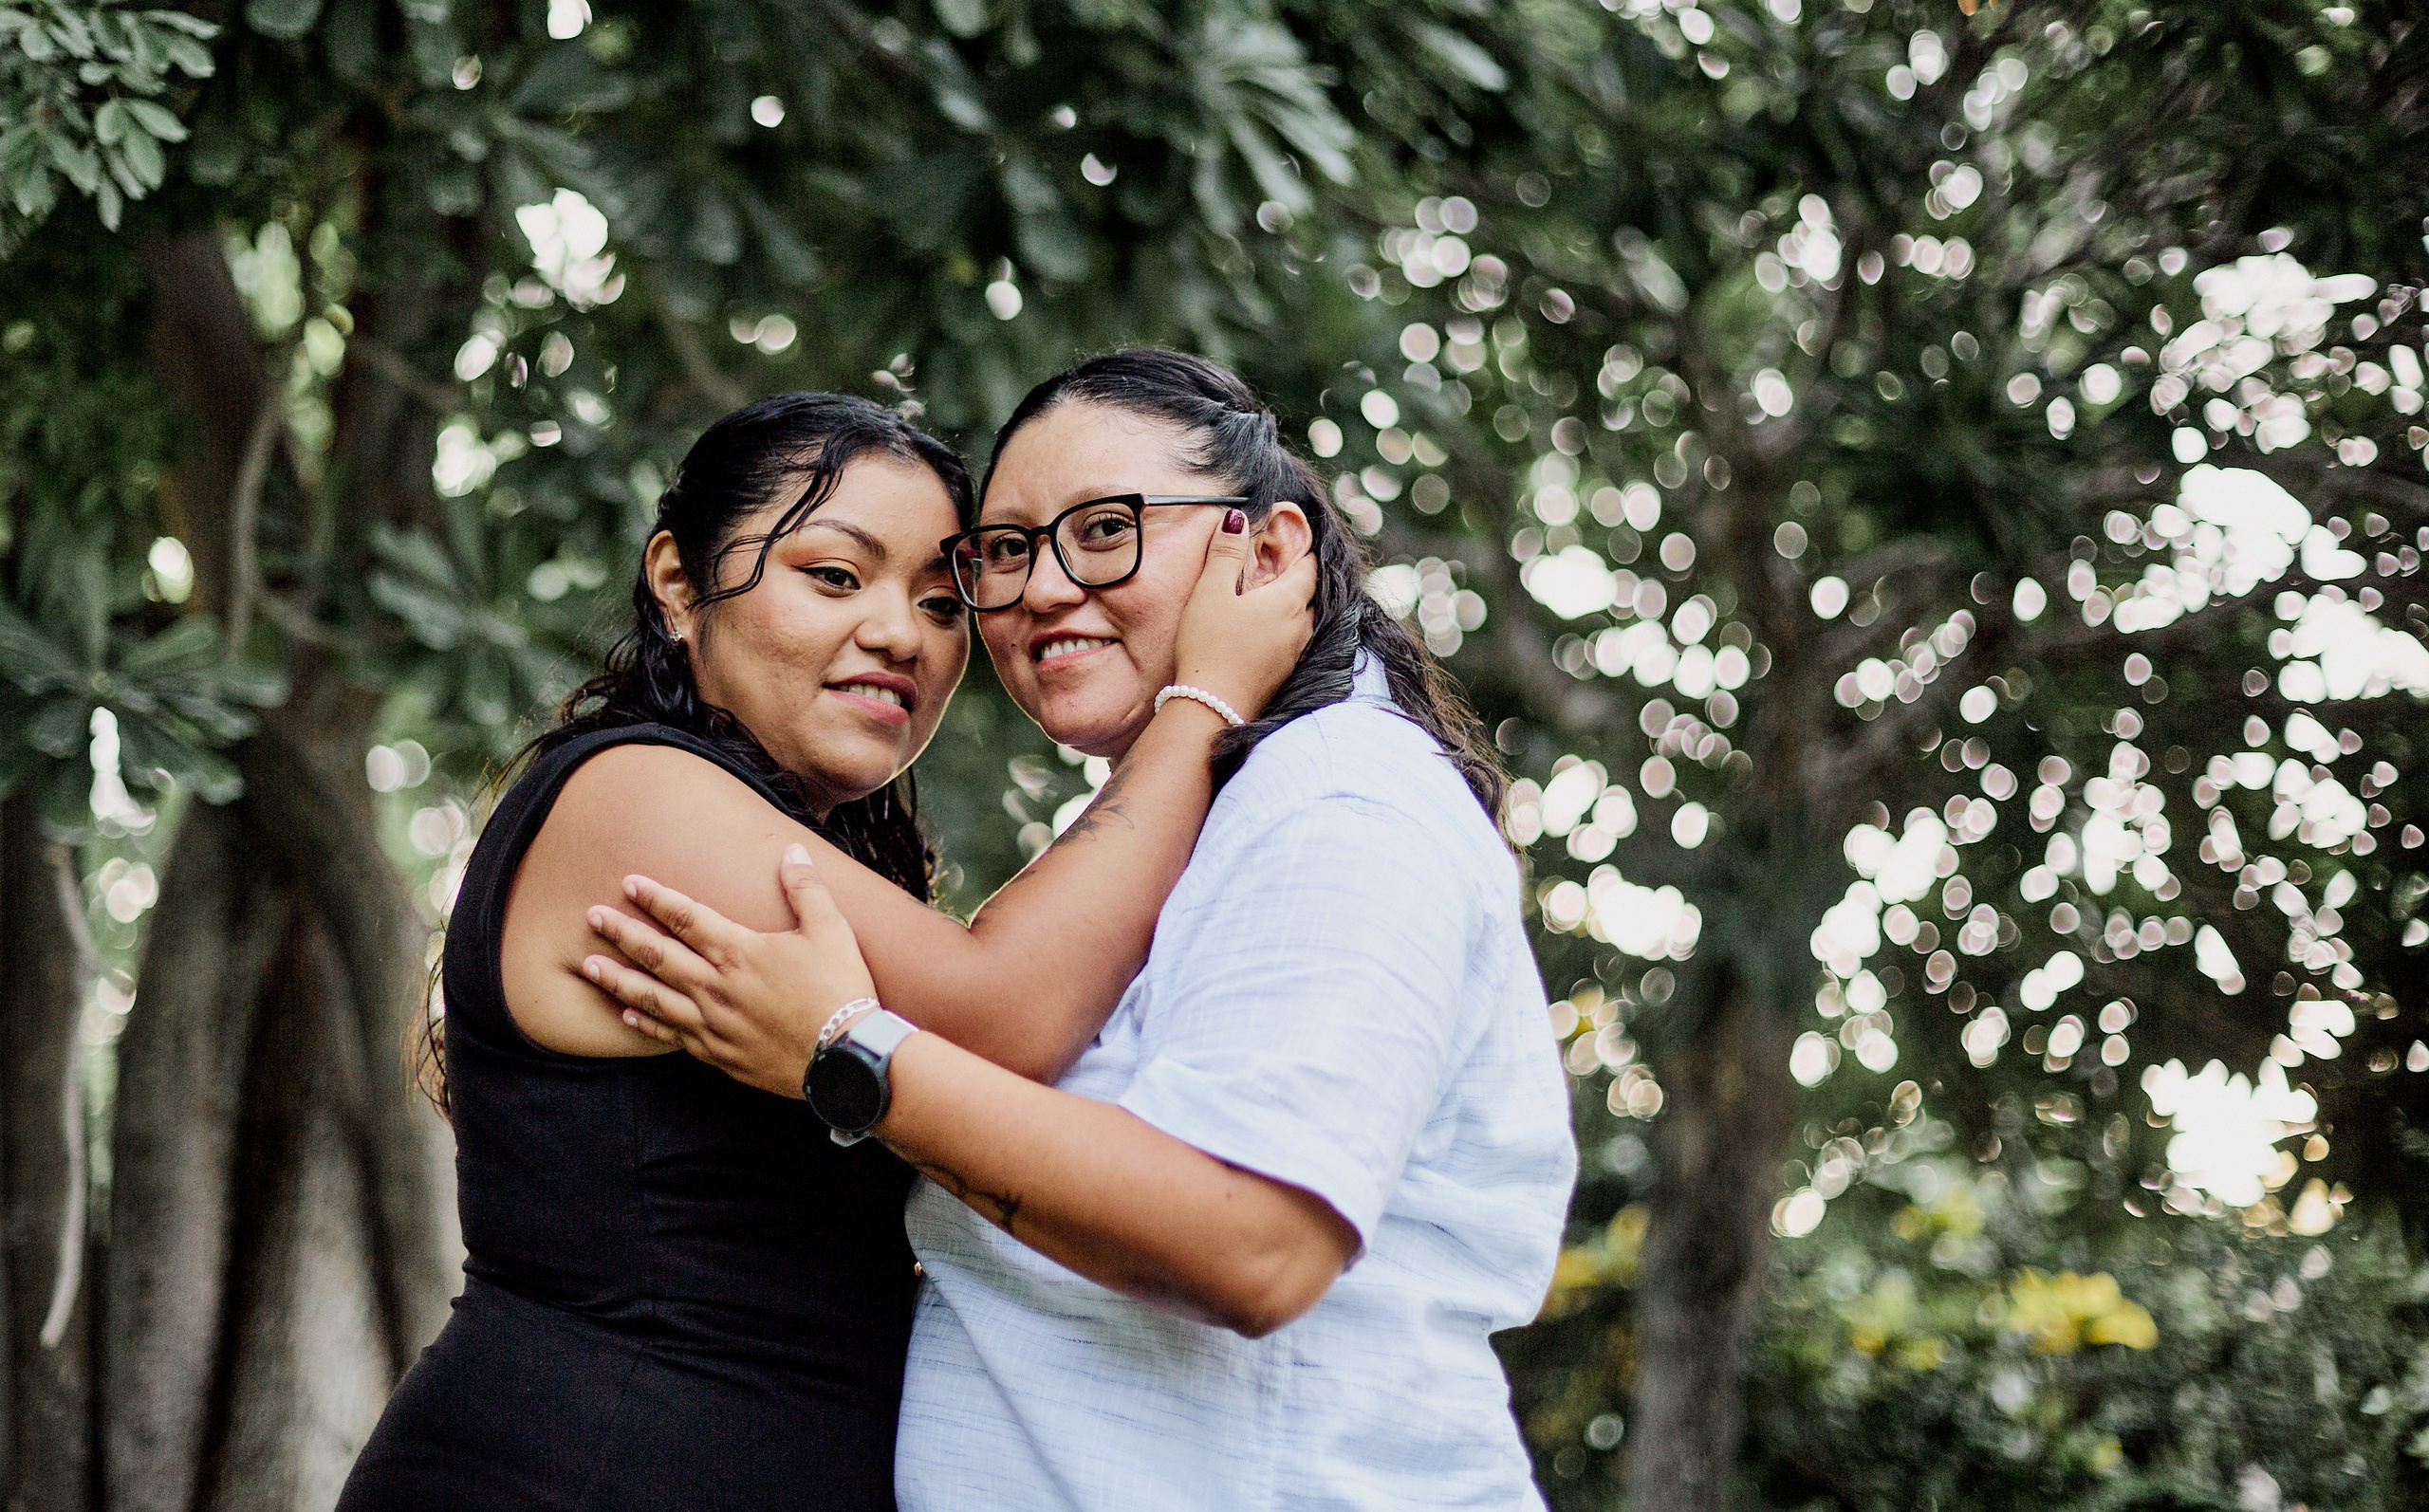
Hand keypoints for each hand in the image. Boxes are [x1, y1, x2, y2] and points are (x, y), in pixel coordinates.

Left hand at [582, 843, 876, 1098]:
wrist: (845, 1056)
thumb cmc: (840, 989)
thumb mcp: (831, 930)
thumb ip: (806, 889)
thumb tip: (792, 852)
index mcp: (739, 951)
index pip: (687, 917)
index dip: (656, 898)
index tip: (629, 883)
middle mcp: (716, 986)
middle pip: (658, 954)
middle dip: (622, 933)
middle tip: (592, 917)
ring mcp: (712, 1023)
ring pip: (653, 997)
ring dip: (619, 979)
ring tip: (588, 967)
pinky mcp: (718, 1053)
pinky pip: (670, 1036)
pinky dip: (645, 1024)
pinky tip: (626, 1015)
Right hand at [1168, 508, 1318, 722]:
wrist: (1211, 707)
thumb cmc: (1209, 645)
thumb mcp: (1211, 591)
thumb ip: (1226, 553)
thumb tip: (1237, 519)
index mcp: (1288, 600)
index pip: (1309, 567)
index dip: (1300, 553)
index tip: (1286, 546)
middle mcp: (1300, 626)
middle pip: (1309, 594)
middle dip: (1296, 579)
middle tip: (1274, 571)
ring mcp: (1295, 653)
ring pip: (1303, 620)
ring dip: (1290, 607)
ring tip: (1266, 601)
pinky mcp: (1284, 674)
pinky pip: (1293, 642)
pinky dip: (1284, 631)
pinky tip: (1262, 634)